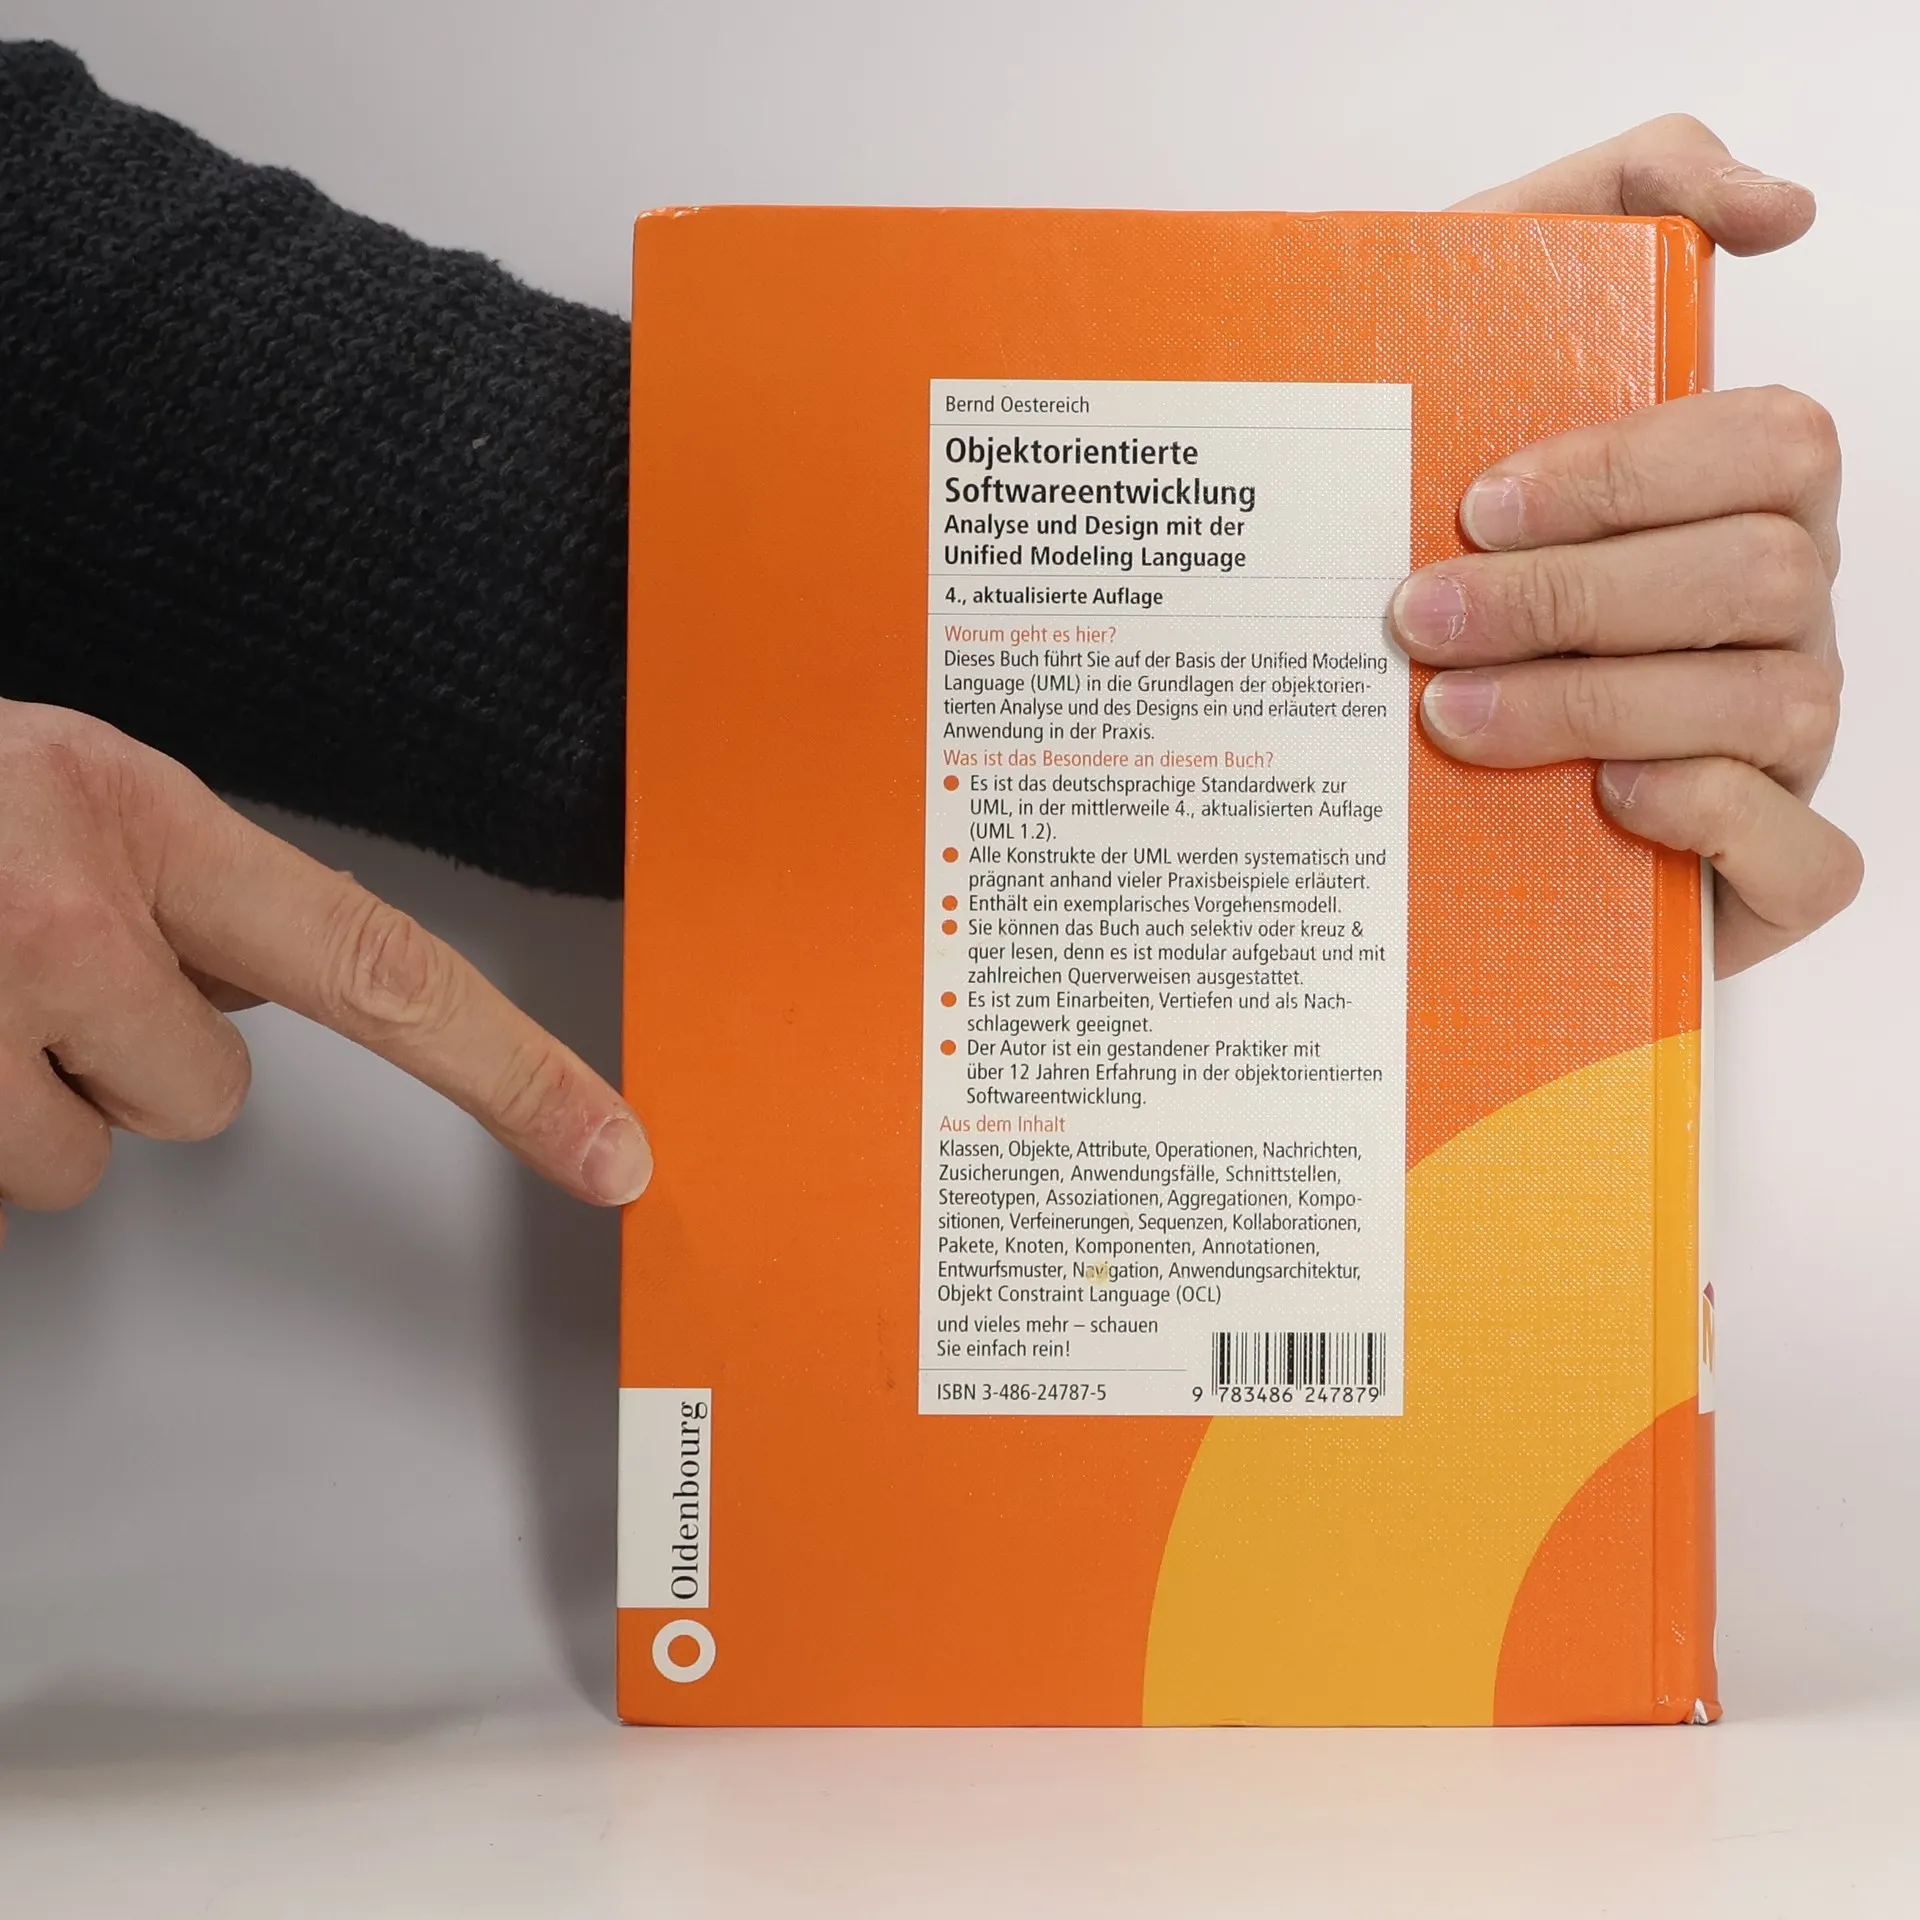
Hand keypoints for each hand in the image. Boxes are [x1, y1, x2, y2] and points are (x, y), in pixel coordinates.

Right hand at [0, 700, 650, 1246]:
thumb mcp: (66, 796)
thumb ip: (189, 885)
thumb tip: (256, 990)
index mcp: (145, 817)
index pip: (380, 966)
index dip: (513, 1070)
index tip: (608, 1146)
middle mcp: (75, 914)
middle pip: (212, 1099)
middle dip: (133, 1062)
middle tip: (25, 974)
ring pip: (83, 1161)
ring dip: (23, 1102)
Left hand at [1392, 115, 1859, 975]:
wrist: (1394, 770)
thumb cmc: (1449, 560)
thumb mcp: (1483, 351)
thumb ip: (1609, 212)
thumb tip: (1772, 203)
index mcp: (1734, 500)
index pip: (1765, 444)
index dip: (1627, 471)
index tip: (1475, 504)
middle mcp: (1777, 614)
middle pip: (1761, 572)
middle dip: (1574, 596)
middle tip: (1420, 618)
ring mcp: (1781, 741)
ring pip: (1771, 703)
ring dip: (1594, 703)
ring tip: (1448, 716)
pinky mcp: (1766, 869)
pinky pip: (1803, 854)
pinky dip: (1706, 818)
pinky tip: (1603, 796)